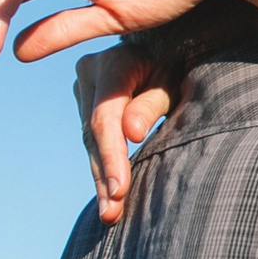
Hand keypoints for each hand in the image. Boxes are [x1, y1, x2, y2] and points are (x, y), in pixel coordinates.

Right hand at [75, 45, 175, 222]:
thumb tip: (131, 134)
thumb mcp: (171, 80)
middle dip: (104, 175)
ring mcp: (82, 89)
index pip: (105, 119)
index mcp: (111, 64)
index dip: (112, 156)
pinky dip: (102, 168)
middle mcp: (87, 74)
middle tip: (112, 213)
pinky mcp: (85, 105)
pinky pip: (92, 141)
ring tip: (110, 214)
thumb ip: (151, 104)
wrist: (160, 43)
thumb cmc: (175, 62)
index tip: (119, 190)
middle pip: (93, 134)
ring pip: (89, 142)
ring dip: (100, 179)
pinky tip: (109, 198)